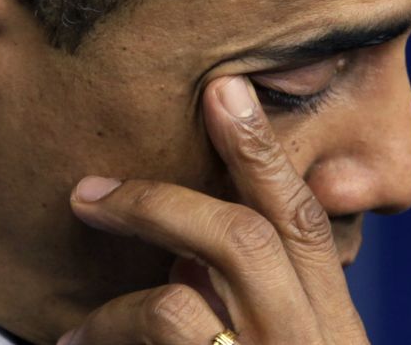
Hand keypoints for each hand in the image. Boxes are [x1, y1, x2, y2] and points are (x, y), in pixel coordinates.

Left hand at [58, 77, 368, 344]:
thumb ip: (255, 302)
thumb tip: (183, 260)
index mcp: (332, 324)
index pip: (304, 220)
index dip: (262, 152)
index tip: (225, 91)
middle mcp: (310, 338)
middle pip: (244, 236)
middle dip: (159, 203)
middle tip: (90, 194)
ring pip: (185, 288)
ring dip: (118, 302)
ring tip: (78, 324)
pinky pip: (162, 327)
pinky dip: (108, 330)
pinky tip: (78, 344)